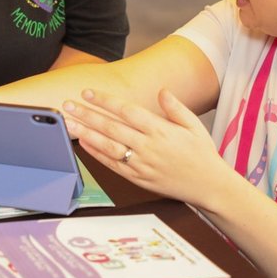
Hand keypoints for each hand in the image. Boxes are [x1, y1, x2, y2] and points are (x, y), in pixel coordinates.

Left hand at [62, 88, 229, 207]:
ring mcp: (142, 164)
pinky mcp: (139, 178)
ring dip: (86, 134)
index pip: (127, 111)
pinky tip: (85, 144)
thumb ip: (175, 107)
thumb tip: (162, 91)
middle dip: (87, 115)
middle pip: (111, 128)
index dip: (106, 101)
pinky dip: (97, 155)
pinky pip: (114, 165)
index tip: (88, 93)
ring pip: (108, 147)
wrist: (208, 186)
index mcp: (161, 130)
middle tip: (68, 105)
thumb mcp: (194, 125)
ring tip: (69, 124)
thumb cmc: (202, 154)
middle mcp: (148, 147)